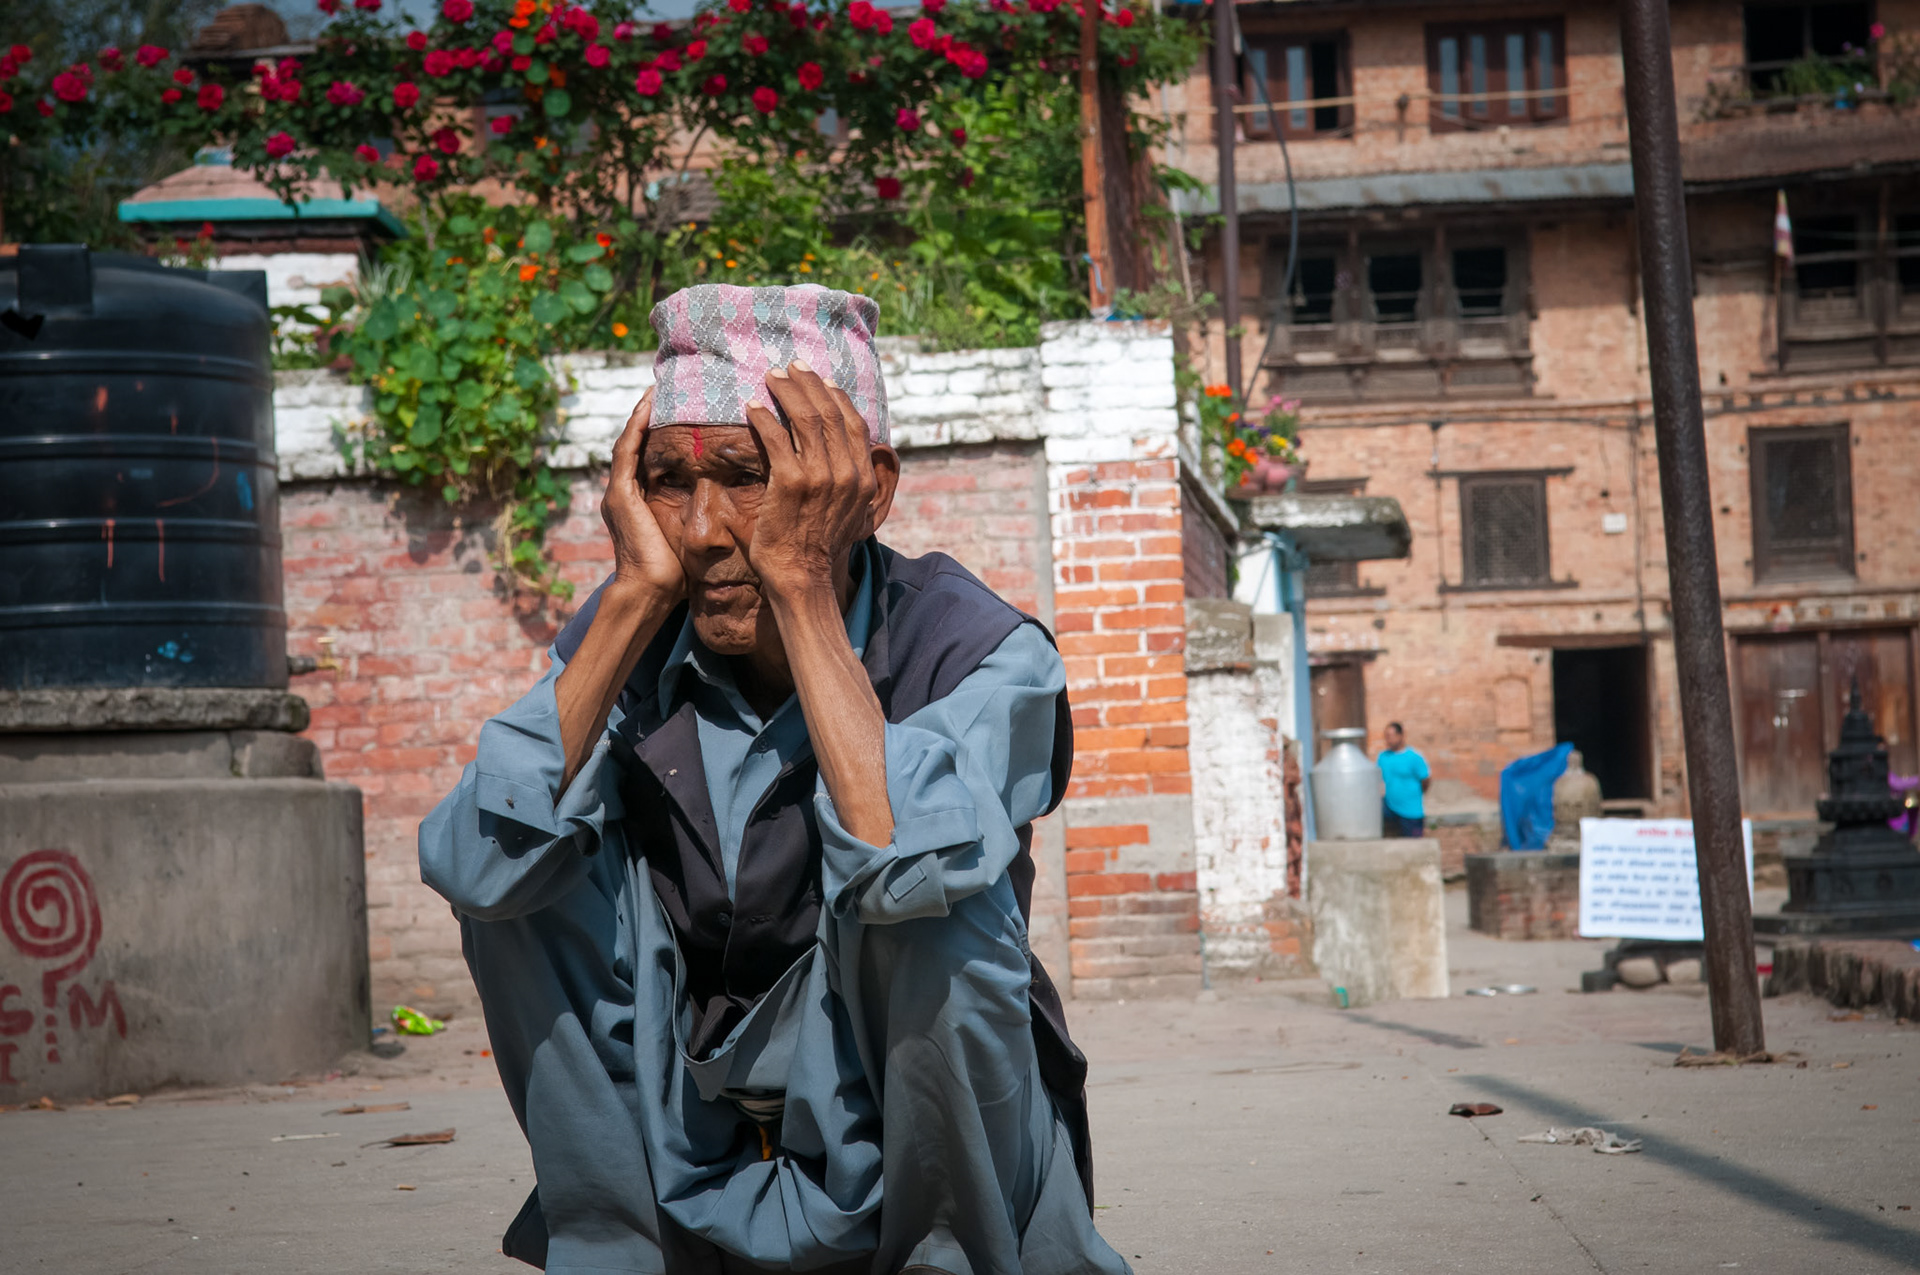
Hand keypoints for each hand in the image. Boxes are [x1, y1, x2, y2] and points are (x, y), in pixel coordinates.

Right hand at [602, 388, 683, 603]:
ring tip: (656, 389)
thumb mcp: (688, 534)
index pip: (649, 455)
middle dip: (648, 415)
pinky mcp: (621, 496)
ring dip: (641, 414)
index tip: (678, 408)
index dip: (659, 431)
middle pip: (636, 442)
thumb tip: (728, 505)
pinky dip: (636, 428)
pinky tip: (649, 408)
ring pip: (629, 441)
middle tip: (664, 388)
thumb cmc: (674, 572)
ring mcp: (619, 493)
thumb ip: (696, 514)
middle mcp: (625, 492)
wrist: (652, 592)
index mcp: (639, 500)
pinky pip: (626, 452)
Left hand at [743, 360, 877, 599]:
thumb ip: (847, 482)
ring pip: (805, 419)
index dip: (836, 397)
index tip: (820, 380)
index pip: (854, 424)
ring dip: (786, 392)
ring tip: (771, 377)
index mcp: (863, 478)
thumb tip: (841, 458)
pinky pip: (776, 439)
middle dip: (809, 384)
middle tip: (791, 367)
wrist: (803, 577)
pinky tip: (752, 406)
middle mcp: (847, 473)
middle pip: (830, 413)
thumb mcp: (848, 512)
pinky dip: (764, 418)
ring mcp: (821, 477)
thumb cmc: (817, 547)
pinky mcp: (791, 483)